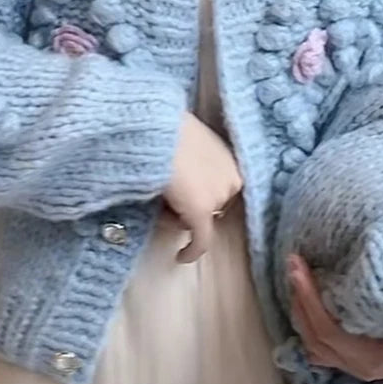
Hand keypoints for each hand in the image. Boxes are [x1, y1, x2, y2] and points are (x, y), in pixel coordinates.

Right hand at [164, 112, 242, 263]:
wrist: (151, 130)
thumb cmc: (161, 127)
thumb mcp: (184, 136)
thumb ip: (191, 154)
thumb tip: (180, 175)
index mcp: (230, 155)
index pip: (220, 183)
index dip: (202, 192)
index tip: (185, 196)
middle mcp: (232, 176)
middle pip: (214, 202)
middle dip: (193, 204)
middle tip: (166, 198)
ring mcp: (218, 195)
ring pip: (201, 218)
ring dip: (183, 216)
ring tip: (157, 203)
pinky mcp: (202, 212)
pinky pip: (201, 240)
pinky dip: (192, 250)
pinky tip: (180, 256)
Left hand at [288, 254, 382, 380]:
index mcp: (376, 357)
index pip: (328, 330)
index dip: (309, 298)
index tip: (299, 267)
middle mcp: (362, 367)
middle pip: (316, 336)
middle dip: (300, 298)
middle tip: (293, 264)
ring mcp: (357, 369)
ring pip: (314, 344)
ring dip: (301, 310)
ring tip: (297, 277)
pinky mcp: (355, 363)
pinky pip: (320, 349)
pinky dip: (308, 324)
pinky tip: (305, 302)